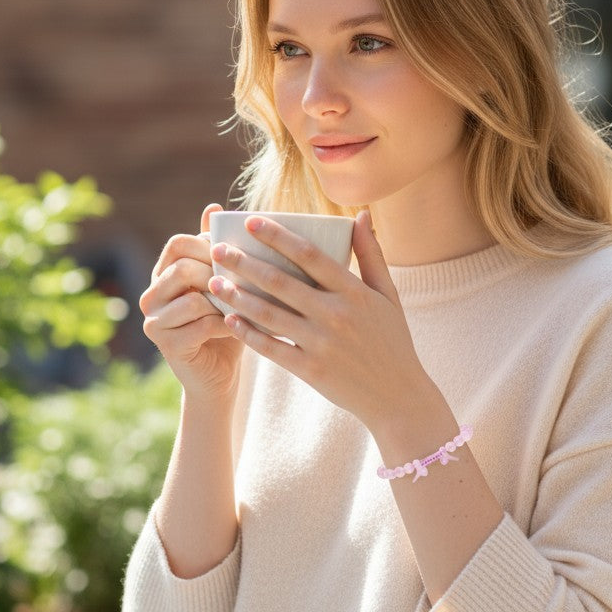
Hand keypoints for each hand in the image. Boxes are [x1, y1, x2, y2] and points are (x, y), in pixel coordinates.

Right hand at [139, 203, 243, 403]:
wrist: (218, 377)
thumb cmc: (225, 326)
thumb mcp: (223, 285)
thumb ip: (216, 251)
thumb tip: (214, 207)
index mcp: (162, 275)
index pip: (178, 243)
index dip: (209, 246)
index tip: (235, 258)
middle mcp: (151, 295)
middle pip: (182, 266)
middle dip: (218, 275)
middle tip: (242, 287)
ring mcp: (154, 321)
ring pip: (192, 296)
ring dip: (224, 302)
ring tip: (242, 309)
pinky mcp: (166, 344)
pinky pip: (201, 323)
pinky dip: (227, 324)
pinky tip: (240, 328)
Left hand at [208, 210, 436, 429]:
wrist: (397, 397)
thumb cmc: (392, 341)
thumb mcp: (388, 294)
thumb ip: (372, 254)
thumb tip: (361, 214)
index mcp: (354, 291)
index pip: (309, 254)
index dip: (277, 236)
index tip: (251, 222)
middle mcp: (335, 315)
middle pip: (280, 281)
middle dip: (244, 262)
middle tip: (218, 249)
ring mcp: (321, 343)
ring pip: (268, 314)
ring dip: (237, 296)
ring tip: (214, 281)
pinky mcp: (309, 370)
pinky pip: (270, 347)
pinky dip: (247, 333)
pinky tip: (228, 319)